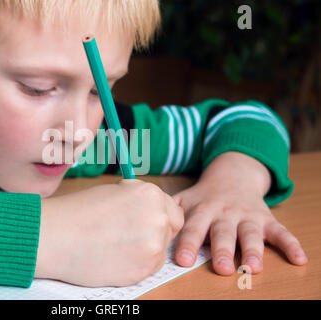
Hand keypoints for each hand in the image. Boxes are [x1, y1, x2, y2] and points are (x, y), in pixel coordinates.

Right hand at [35, 179, 183, 286]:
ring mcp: (153, 246)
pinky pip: (149, 267)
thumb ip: (139, 200)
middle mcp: (158, 219)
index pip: (173, 209)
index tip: (146, 220)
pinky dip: (137, 264)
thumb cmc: (78, 212)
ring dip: (145, 248)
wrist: (55, 237)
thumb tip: (151, 208)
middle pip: (170, 229)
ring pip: (160, 249)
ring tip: (116, 244)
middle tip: (129, 234)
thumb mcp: (114, 191)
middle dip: (154, 231)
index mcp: (151, 195)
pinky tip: (115, 256)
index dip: (159, 215)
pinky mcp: (143, 270)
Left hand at [173, 152, 307, 274]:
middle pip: (223, 233)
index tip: (183, 260)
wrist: (232, 176)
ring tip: (253, 267)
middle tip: (221, 268)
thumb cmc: (203, 196)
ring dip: (253, 250)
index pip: (193, 228)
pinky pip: (281, 232)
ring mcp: (247, 216)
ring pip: (251, 234)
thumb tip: (151, 223)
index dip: (188, 244)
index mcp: (203, 210)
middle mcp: (225, 213)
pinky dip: (291, 245)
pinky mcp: (266, 219)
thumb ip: (170, 211)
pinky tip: (299, 259)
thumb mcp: (185, 198)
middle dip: (222, 250)